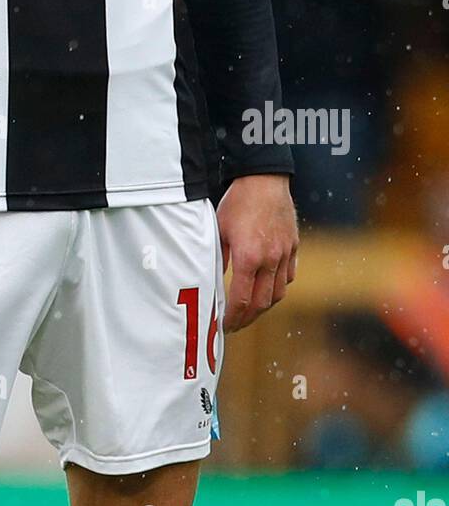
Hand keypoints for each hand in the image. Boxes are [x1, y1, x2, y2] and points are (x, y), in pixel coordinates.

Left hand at [217, 175, 297, 332]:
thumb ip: (219, 257)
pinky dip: (278, 287)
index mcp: (248, 257)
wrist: (264, 178)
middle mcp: (270, 260)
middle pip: (262, 303)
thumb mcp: (218, 229)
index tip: (225, 326)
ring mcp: (284, 254)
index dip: (233, 318)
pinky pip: (289, 276)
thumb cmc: (238, 202)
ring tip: (250, 310)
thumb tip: (212, 281)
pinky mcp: (293, 247)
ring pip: (278, 293)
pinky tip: (267, 288)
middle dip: (247, 319)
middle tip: (236, 325)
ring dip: (264, 306)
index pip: (242, 300)